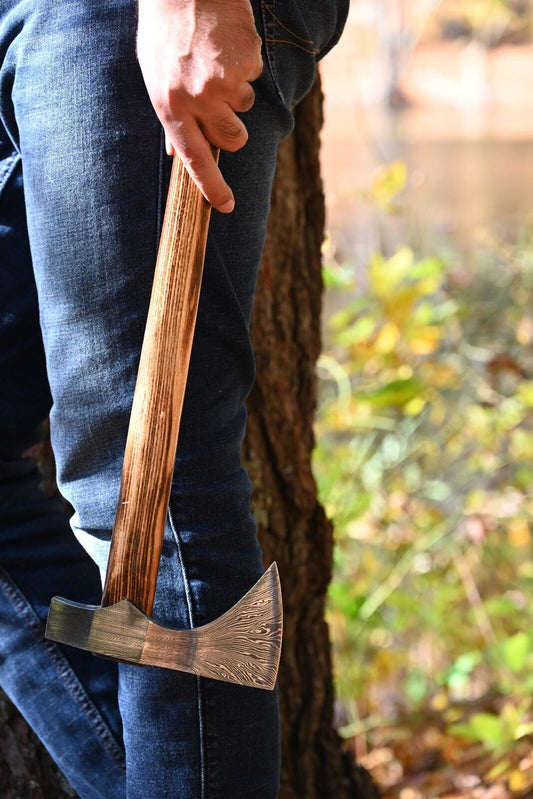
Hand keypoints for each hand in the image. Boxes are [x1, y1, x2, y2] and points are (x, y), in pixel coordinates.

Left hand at [137, 0, 262, 211]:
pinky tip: (227, 45)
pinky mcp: (247, 62)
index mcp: (171, 106)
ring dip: (237, 89)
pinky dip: (245, 64)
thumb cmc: (165, 31)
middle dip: (231, 126)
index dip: (212, 187)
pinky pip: (254, 77)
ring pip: (246, 107)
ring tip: (216, 60)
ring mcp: (224, 81)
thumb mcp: (155, 76)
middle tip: (218, 100)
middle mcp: (198, 99)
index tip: (226, 207)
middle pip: (233, 140)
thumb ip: (170, 116)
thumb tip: (176, 153)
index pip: (195, 160)